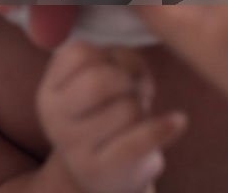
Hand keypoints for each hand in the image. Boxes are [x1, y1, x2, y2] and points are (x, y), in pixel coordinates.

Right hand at [37, 42, 186, 192]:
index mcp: (50, 90)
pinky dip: (163, 128)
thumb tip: (134, 72)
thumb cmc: (107, 116)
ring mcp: (73, 146)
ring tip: (136, 119)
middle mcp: (53, 117)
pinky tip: (177, 120)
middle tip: (132, 93)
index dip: (109, 55)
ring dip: (142, 108)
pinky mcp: (100, 170)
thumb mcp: (103, 81)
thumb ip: (118, 60)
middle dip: (128, 81)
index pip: (79, 53)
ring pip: (127, 109)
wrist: (102, 174)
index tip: (117, 70)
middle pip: (100, 80)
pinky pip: (138, 141)